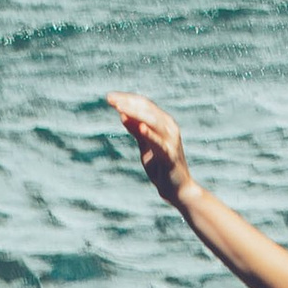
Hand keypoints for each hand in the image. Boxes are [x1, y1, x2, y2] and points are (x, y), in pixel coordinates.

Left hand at [107, 92, 195, 209]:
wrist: (177, 189)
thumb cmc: (161, 166)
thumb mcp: (145, 145)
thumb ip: (136, 130)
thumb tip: (122, 114)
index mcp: (164, 123)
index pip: (144, 104)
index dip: (127, 99)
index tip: (110, 97)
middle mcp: (170, 127)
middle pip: (147, 109)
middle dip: (127, 103)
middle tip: (110, 99)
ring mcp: (171, 140)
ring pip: (152, 121)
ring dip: (134, 113)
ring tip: (119, 108)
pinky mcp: (170, 155)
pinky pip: (159, 142)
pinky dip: (149, 134)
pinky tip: (140, 127)